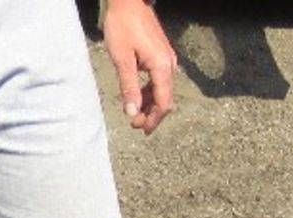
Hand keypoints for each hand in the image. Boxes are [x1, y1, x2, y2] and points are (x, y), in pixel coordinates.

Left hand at [102, 0, 177, 135]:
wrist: (129, 1)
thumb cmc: (123, 26)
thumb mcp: (122, 59)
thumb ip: (129, 87)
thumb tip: (132, 113)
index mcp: (162, 68)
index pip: (163, 103)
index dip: (152, 120)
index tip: (140, 129)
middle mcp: (170, 66)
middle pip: (165, 100)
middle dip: (152, 115)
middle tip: (135, 125)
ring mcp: (167, 60)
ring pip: (163, 91)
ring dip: (151, 105)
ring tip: (135, 114)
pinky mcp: (162, 56)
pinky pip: (160, 81)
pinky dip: (151, 92)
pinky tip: (139, 96)